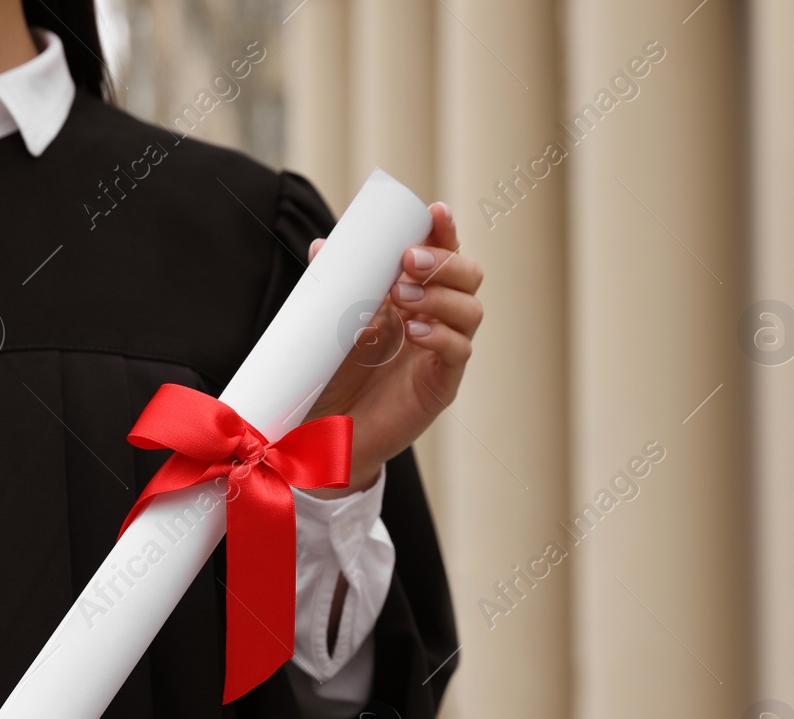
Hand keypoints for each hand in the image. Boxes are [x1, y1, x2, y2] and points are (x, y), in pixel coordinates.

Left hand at [305, 201, 483, 496]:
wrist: (324, 432)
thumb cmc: (330, 375)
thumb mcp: (328, 324)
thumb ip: (332, 286)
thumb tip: (322, 246)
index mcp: (413, 294)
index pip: (441, 254)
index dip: (444, 231)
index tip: (434, 211)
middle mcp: (435, 317)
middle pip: (468, 276)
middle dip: (444, 261)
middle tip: (407, 260)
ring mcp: (442, 351)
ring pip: (470, 310)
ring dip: (439, 295)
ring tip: (401, 296)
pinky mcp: (441, 385)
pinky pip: (459, 351)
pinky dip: (441, 335)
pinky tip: (415, 331)